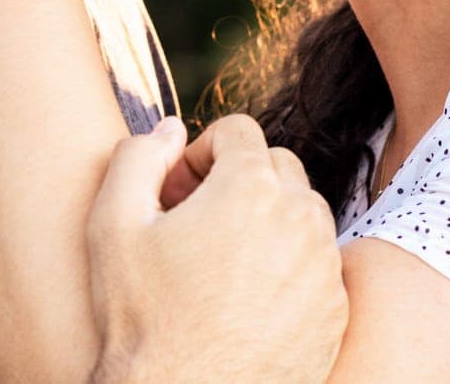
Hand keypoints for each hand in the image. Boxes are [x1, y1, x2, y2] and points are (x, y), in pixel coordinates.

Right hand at [86, 115, 347, 383]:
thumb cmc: (144, 320)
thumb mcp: (113, 226)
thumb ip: (139, 157)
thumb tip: (170, 129)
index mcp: (251, 187)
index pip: (238, 131)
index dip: (201, 152)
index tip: (179, 189)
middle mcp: (301, 217)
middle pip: (277, 166)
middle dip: (238, 180)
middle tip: (197, 223)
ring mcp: (325, 266)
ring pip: (303, 213)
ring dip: (268, 220)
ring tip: (221, 261)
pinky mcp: (336, 310)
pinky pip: (317, 264)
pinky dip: (288, 266)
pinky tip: (247, 299)